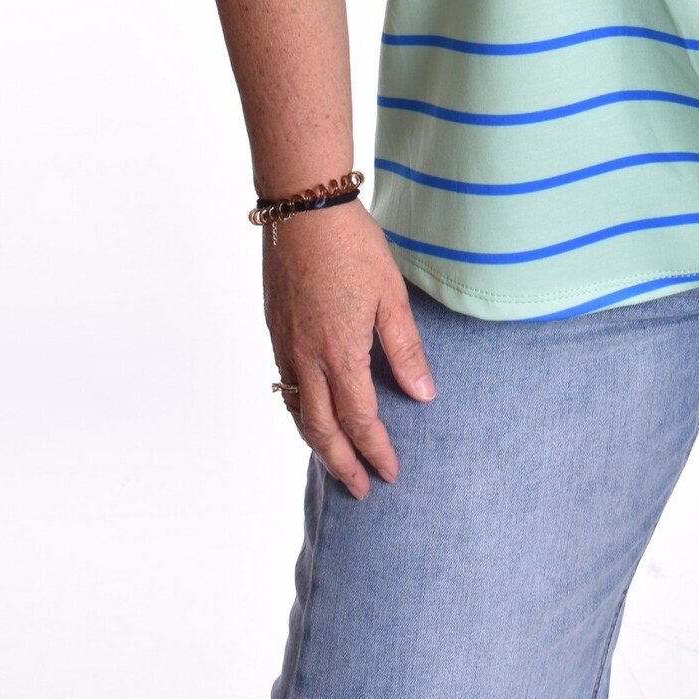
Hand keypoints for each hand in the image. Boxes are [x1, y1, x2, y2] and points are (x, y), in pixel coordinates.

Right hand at [263, 198, 436, 498]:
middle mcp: (306, 358)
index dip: (376, 450)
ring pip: (297, 412)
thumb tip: (423, 395)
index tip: (390, 473)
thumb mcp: (390, 294)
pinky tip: (309, 413)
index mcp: (340, 353)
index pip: (360, 420)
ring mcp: (286, 346)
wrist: (303, 208)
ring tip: (335, 461)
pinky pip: (285, 387)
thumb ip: (405, 348)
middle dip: (342, 463)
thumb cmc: (352, 245)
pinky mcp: (275, 330)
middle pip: (322, 429)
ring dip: (317, 443)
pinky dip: (299, 412)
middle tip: (361, 489)